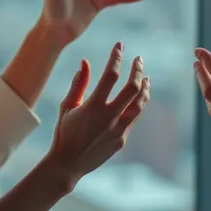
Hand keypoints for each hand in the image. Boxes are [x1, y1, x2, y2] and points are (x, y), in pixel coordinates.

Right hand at [45, 43, 150, 185]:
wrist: (68, 164)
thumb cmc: (64, 132)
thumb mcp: (67, 106)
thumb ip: (78, 84)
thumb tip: (86, 62)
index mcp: (93, 106)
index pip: (110, 76)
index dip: (116, 58)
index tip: (120, 46)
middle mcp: (109, 117)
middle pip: (132, 88)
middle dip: (137, 70)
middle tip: (139, 59)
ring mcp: (118, 130)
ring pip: (140, 104)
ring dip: (144, 88)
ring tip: (146, 77)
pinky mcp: (122, 140)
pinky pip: (134, 118)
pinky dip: (138, 105)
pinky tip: (139, 97)